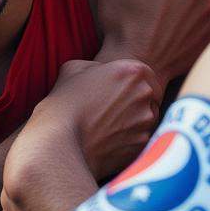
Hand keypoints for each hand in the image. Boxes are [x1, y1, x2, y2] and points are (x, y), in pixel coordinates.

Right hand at [31, 57, 159, 181]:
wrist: (61, 141)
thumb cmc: (64, 103)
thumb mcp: (74, 68)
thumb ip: (96, 66)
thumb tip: (101, 72)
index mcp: (132, 71)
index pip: (144, 74)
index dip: (131, 82)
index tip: (118, 90)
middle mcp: (145, 95)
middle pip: (148, 96)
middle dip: (134, 102)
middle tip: (111, 109)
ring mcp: (146, 122)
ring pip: (145, 119)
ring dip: (131, 121)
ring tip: (106, 126)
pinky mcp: (142, 145)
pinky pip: (140, 139)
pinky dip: (128, 140)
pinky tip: (106, 141)